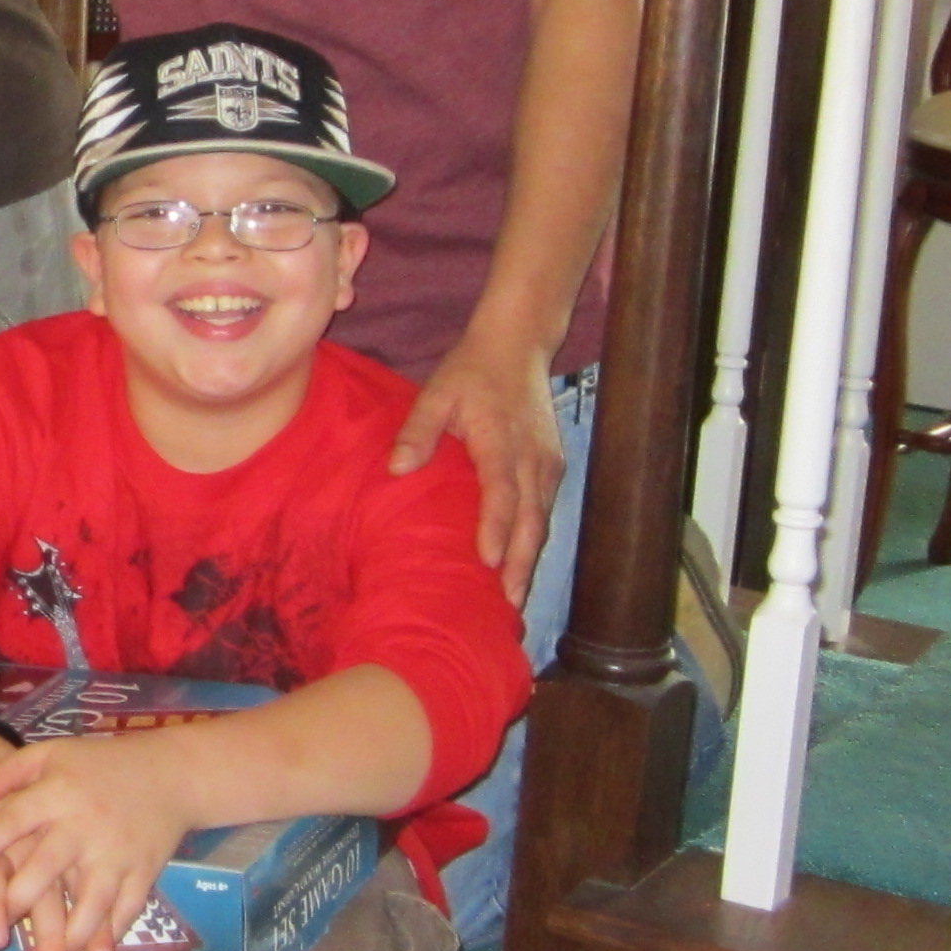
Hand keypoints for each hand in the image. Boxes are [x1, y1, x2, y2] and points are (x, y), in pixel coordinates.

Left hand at [0, 731, 191, 950]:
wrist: (171, 772)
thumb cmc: (101, 763)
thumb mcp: (51, 754)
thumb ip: (6, 774)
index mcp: (57, 794)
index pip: (15, 820)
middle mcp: (85, 826)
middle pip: (48, 867)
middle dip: (22, 901)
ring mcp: (117, 851)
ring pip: (91, 898)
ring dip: (73, 934)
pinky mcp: (145, 870)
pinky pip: (128, 907)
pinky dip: (113, 934)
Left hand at [391, 331, 562, 600]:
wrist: (520, 343)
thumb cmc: (473, 369)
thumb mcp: (437, 391)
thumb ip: (418, 430)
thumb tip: (397, 469)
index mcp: (501, 442)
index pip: (502, 494)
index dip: (496, 530)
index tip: (487, 564)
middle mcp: (533, 459)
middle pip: (531, 521)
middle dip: (521, 565)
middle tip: (508, 608)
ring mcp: (548, 465)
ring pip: (542, 522)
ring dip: (529, 560)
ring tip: (514, 602)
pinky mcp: (553, 467)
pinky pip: (544, 511)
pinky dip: (534, 541)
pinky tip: (520, 567)